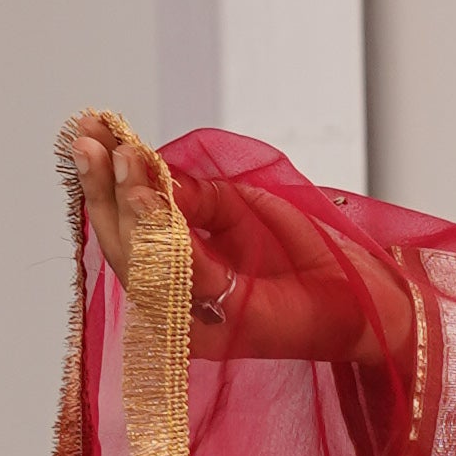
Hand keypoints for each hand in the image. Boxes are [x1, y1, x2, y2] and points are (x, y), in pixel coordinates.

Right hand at [51, 113, 393, 367]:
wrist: (368, 295)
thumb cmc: (307, 254)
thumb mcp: (242, 206)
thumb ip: (193, 196)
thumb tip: (145, 171)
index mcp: (177, 277)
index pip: (126, 231)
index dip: (102, 183)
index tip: (87, 131)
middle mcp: (178, 306)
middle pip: (122, 249)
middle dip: (102, 189)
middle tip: (88, 139)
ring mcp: (199, 322)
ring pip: (143, 264)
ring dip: (127, 205)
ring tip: (119, 157)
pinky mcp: (229, 324)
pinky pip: (186, 274)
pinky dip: (164, 233)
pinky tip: (149, 196)